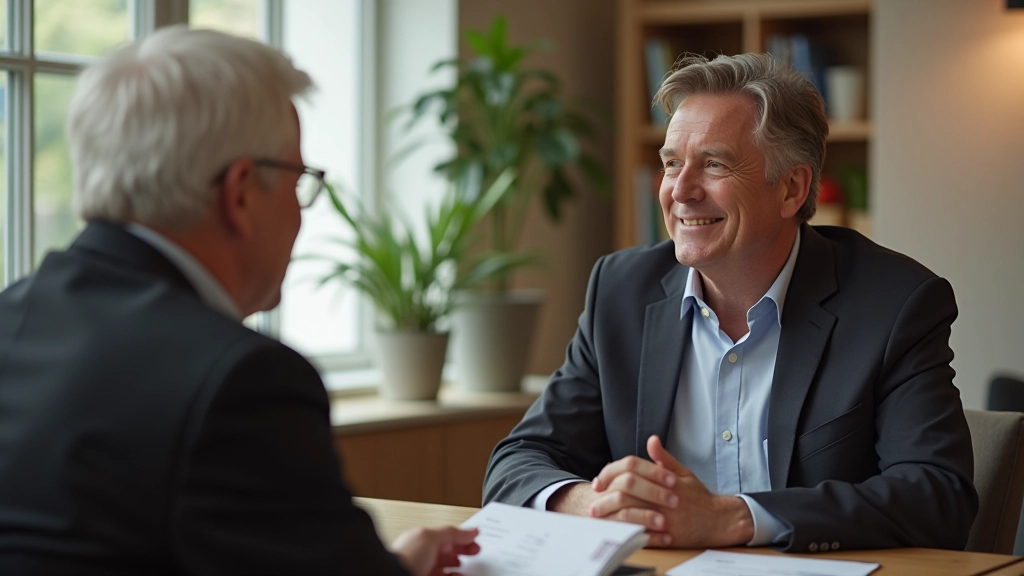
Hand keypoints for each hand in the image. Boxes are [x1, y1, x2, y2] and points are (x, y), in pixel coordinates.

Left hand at [391, 525, 479, 575]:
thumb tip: (471, 530)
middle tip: (475, 551)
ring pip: (447, 567)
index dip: (462, 536)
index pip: (447, 536)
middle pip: (448, 551)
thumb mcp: (430, 537)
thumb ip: (451, 533)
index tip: (476, 538)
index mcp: (423, 540)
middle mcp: (423, 555)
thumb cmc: (404, 558)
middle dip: (463, 550)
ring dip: (460, 566)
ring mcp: (425, 570)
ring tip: (468, 565)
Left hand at [591, 435, 753, 548]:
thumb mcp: (683, 473)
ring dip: (611, 514)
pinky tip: (616, 530)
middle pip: (627, 490)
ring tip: (599, 516)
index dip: (611, 473)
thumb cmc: (698, 497)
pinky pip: (642, 533)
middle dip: (606, 495)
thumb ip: (663, 459)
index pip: (631, 468)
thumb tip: (652, 440)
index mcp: (666, 478)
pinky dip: (626, 531)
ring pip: (631, 512)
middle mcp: (665, 495)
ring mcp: (666, 516)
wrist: (719, 520)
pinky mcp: (668, 535)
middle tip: (594, 501)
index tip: (600, 482)